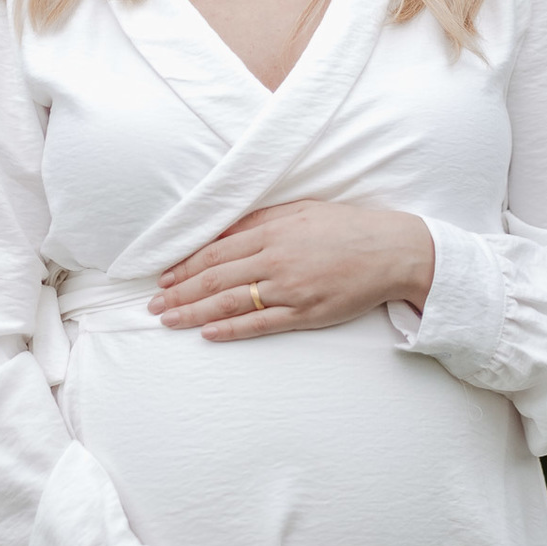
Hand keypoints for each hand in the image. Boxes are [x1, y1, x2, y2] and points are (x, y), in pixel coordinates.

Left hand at [147, 199, 434, 340]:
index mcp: (272, 232)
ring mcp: (290, 289)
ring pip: (230, 303)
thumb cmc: (346, 227)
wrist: (393, 250)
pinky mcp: (306, 314)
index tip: (163, 279)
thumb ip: (260, 221)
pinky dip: (231, 330)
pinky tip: (208, 334)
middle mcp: (275, 259)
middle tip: (153, 306)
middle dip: (179, 293)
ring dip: (194, 314)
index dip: (184, 268)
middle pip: (214, 279)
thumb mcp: (300, 210)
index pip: (215, 252)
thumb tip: (221, 232)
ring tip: (168, 322)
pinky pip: (261, 325)